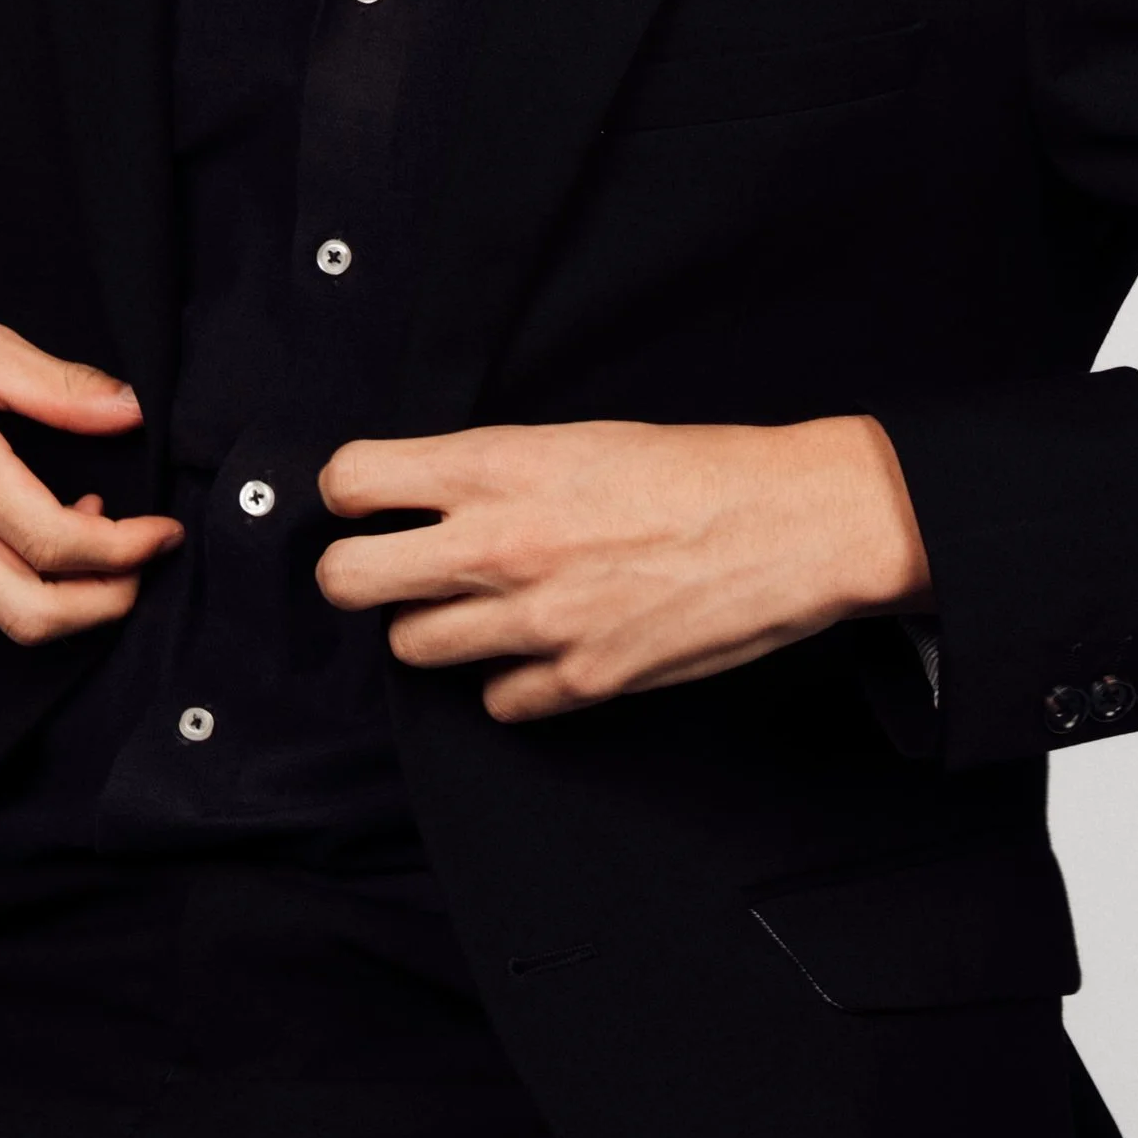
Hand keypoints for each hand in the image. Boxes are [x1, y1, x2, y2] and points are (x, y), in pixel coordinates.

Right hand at [0, 249, 181, 642]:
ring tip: (97, 530)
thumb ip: (50, 382)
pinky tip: (37, 526)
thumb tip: (125, 411)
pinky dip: (15, 579)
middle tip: (143, 565)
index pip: (49, 539)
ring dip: (61, 596)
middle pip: (25, 612)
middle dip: (102, 606)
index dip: (124, 550)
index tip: (163, 531)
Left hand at [314, 415, 929, 722]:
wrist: (789, 522)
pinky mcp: (581, 680)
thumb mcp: (575, 438)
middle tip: (389, 568)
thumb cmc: (692, 468)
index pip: (351, 481)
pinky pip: (496, 699)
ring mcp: (536, 620)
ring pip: (412, 648)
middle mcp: (500, 543)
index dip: (348, 494)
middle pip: (347, 579)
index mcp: (497, 466)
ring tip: (479, 607)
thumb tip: (423, 497)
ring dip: (436, 628)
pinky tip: (541, 648)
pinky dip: (510, 679)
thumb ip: (490, 471)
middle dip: (354, 573)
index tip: (367, 503)